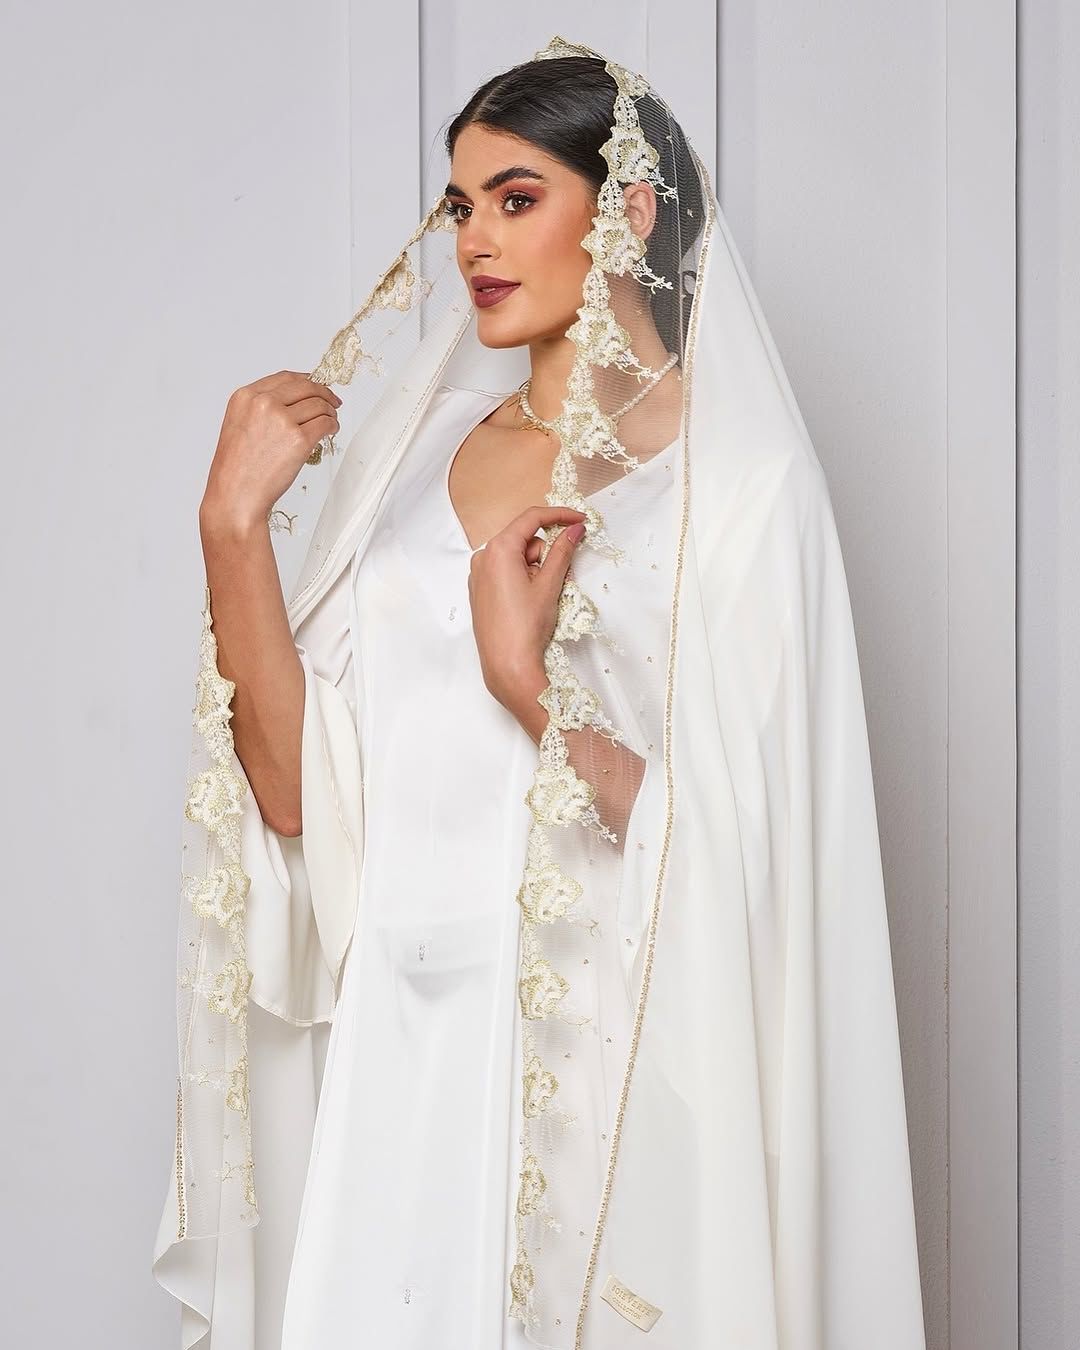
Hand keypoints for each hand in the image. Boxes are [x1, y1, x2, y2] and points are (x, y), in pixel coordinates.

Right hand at [200, 370, 341, 529]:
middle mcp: (263, 403)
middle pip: (306, 387)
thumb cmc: (236, 468)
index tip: (316, 386)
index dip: (306, 380)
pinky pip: (326, 423)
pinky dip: (333, 426)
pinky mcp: (299, 439)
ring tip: (331, 421)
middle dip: (323, 393)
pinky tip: (331, 431)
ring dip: (330, 412)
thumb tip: (293, 400)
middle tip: (333, 402)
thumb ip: (261, 408)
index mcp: (245, 396)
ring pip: (319, 405)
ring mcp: (282, 420)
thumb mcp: (238, 425)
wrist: (236, 495)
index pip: (285, 377)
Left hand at [468, 504, 587, 718]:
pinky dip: (522, 578)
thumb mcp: (550, 584)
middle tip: (555, 580)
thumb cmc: (526, 626)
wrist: (507, 665)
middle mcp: (483, 557)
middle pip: (524, 539)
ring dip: (534, 568)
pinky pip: (505, 572)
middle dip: (545, 553)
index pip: (532, 518)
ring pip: (516, 557)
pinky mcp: (480, 591)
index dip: (560, 515)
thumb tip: (575, 529)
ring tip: (540, 598)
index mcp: (498, 550)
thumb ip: (563, 551)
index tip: (581, 520)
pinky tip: (527, 602)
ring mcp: (478, 575)